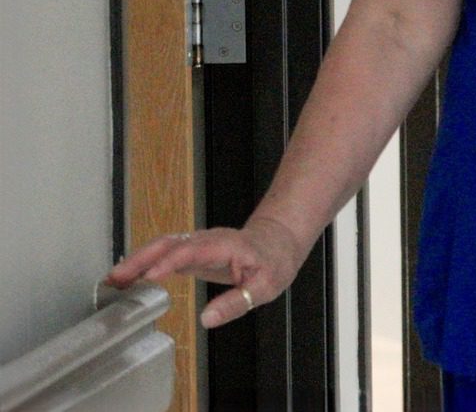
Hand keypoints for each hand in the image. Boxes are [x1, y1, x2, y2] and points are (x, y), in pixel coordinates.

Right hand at [103, 216, 308, 329]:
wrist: (278, 241)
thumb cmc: (273, 263)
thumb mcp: (265, 287)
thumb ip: (236, 302)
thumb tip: (207, 319)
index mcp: (226, 246)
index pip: (194, 250)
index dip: (170, 262)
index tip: (149, 276)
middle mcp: (207, 240)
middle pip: (170, 244)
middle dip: (141, 259)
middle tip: (116, 279)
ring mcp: (197, 242)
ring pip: (162, 245)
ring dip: (136, 260)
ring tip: (112, 281)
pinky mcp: (191, 249)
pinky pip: (164, 251)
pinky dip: (143, 262)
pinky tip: (126, 278)